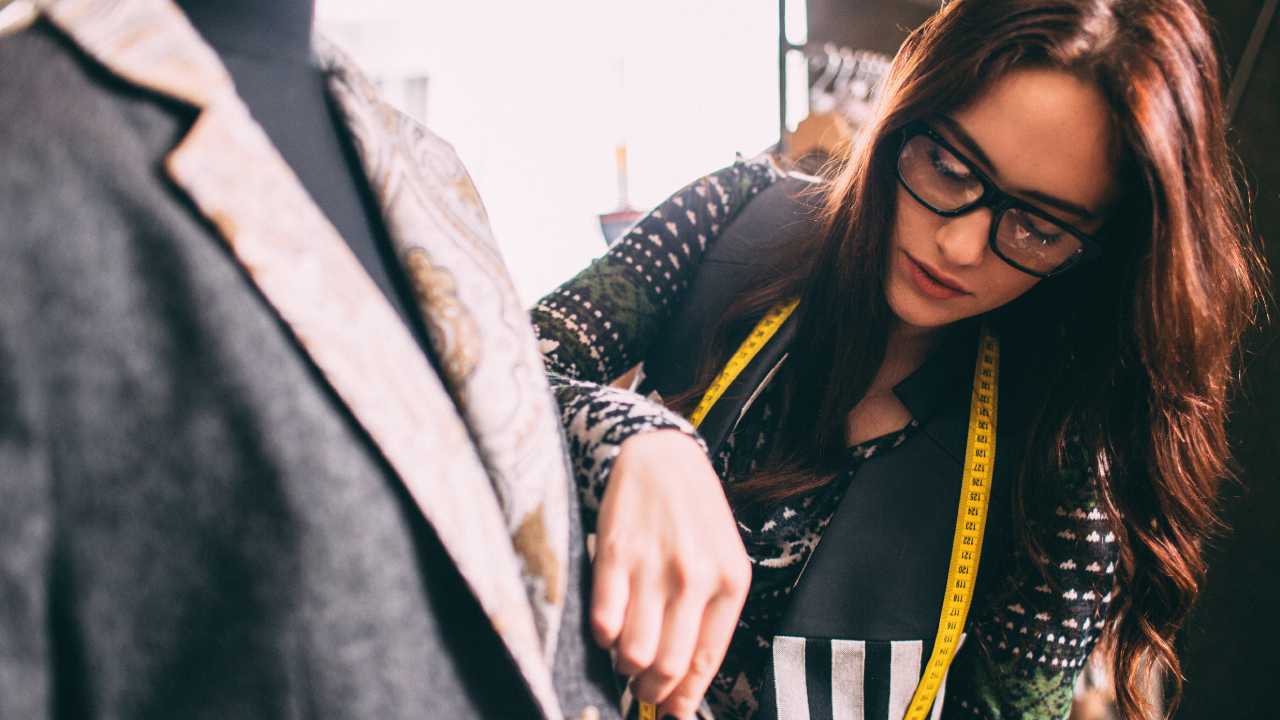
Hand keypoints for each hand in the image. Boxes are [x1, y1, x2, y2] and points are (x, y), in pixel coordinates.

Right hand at [591, 430, 750, 718]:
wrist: (661, 456)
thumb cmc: (694, 515)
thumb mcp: (723, 560)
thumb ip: (710, 616)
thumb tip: (685, 683)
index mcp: (729, 583)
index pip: (706, 662)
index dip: (683, 698)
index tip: (670, 710)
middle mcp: (695, 578)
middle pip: (668, 666)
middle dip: (650, 689)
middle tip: (641, 688)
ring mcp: (654, 567)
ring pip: (634, 652)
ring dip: (625, 666)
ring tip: (625, 656)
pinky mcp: (615, 555)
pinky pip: (604, 621)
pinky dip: (602, 637)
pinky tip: (608, 627)